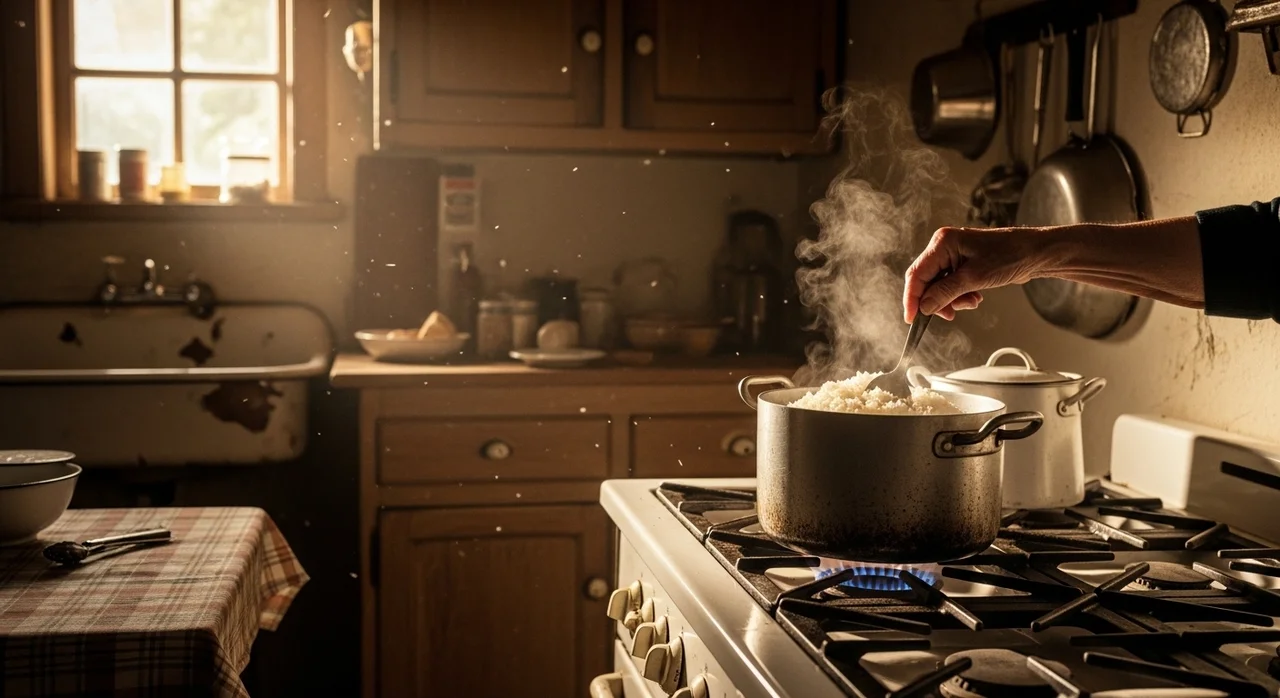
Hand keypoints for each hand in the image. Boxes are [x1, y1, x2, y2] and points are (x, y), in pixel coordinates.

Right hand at [903, 226, 1048, 321]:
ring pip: (939, 286)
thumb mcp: (975, 278)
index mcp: (943, 243)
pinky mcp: (962, 265)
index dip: (912, 298)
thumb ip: (946, 293)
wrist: (1035, 253)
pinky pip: (951, 285)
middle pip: (926, 281)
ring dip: (951, 300)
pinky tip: (974, 297)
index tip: (912, 318)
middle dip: (936, 300)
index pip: (917, 274)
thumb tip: (924, 307)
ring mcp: (953, 256)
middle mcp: (944, 247)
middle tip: (948, 315)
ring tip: (971, 302)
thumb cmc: (1010, 255)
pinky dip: (959, 296)